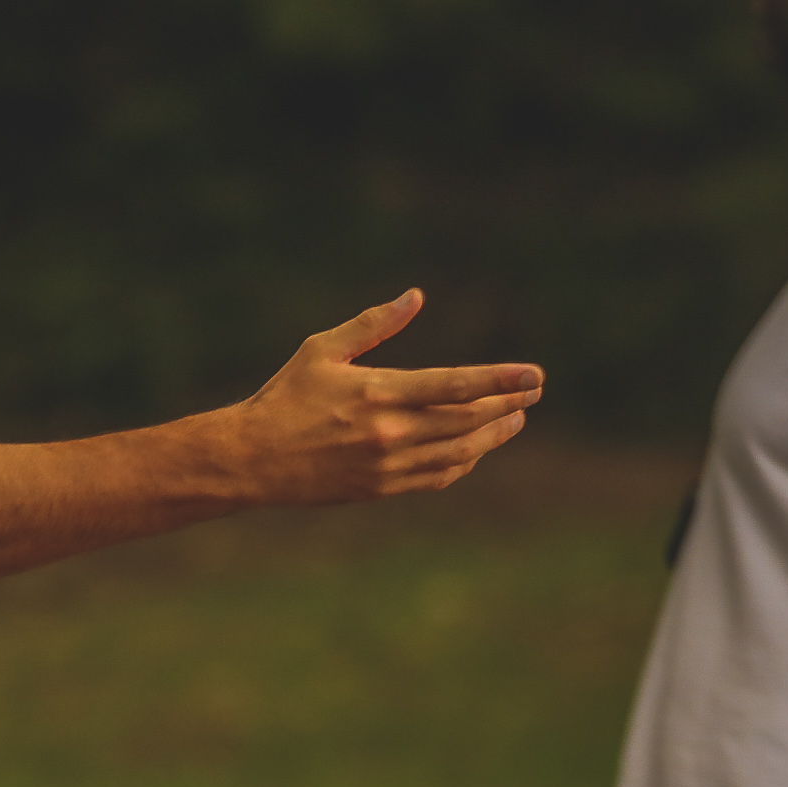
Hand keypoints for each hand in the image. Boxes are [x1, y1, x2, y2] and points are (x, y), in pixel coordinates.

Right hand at [216, 289, 541, 507]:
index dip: (500, 380)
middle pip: (468, 420)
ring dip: (495, 435)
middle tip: (533, 390)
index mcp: (377, 392)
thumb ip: (374, 325)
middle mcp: (390, 432)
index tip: (534, 374)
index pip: (456, 385)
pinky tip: (476, 448)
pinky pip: (439, 476)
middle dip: (508, 403)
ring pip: (461, 452)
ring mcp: (389, 465)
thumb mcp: (322, 350)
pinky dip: (465, 461)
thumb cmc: (285, 396)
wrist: (252, 458)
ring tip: (516, 417)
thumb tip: (416, 297)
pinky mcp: (383, 489)